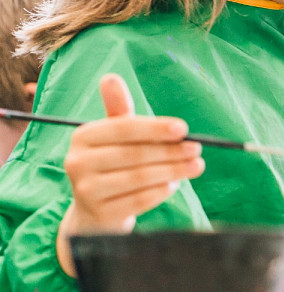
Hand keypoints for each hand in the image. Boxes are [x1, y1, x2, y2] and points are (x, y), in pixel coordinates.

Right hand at [56, 74, 205, 275]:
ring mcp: (85, 190)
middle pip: (134, 154)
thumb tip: (110, 77)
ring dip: (172, 171)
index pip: (124, 128)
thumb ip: (119, 110)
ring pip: (138, 178)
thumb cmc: (113, 165)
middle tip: (197, 150)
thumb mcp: (115, 136)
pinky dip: (160, 192)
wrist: (96, 212)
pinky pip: (137, 201)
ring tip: (195, 166)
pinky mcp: (98, 214)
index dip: (155, 128)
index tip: (184, 129)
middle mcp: (77, 162)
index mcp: (83, 137)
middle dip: (171, 151)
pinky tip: (175, 185)